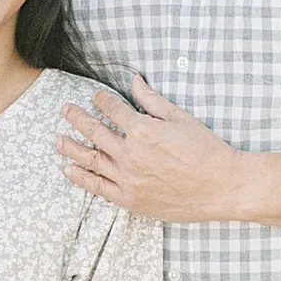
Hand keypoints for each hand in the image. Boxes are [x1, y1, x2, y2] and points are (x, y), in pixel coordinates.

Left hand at [59, 75, 253, 222]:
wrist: (223, 187)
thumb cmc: (206, 150)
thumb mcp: (180, 118)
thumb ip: (152, 100)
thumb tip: (134, 80)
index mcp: (143, 130)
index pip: (112, 109)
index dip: (101, 100)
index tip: (95, 96)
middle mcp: (130, 154)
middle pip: (95, 132)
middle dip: (77, 118)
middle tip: (65, 110)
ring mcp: (128, 179)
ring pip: (91, 160)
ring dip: (72, 148)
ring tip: (57, 140)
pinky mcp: (131, 200)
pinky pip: (99, 188)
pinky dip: (81, 178)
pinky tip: (69, 170)